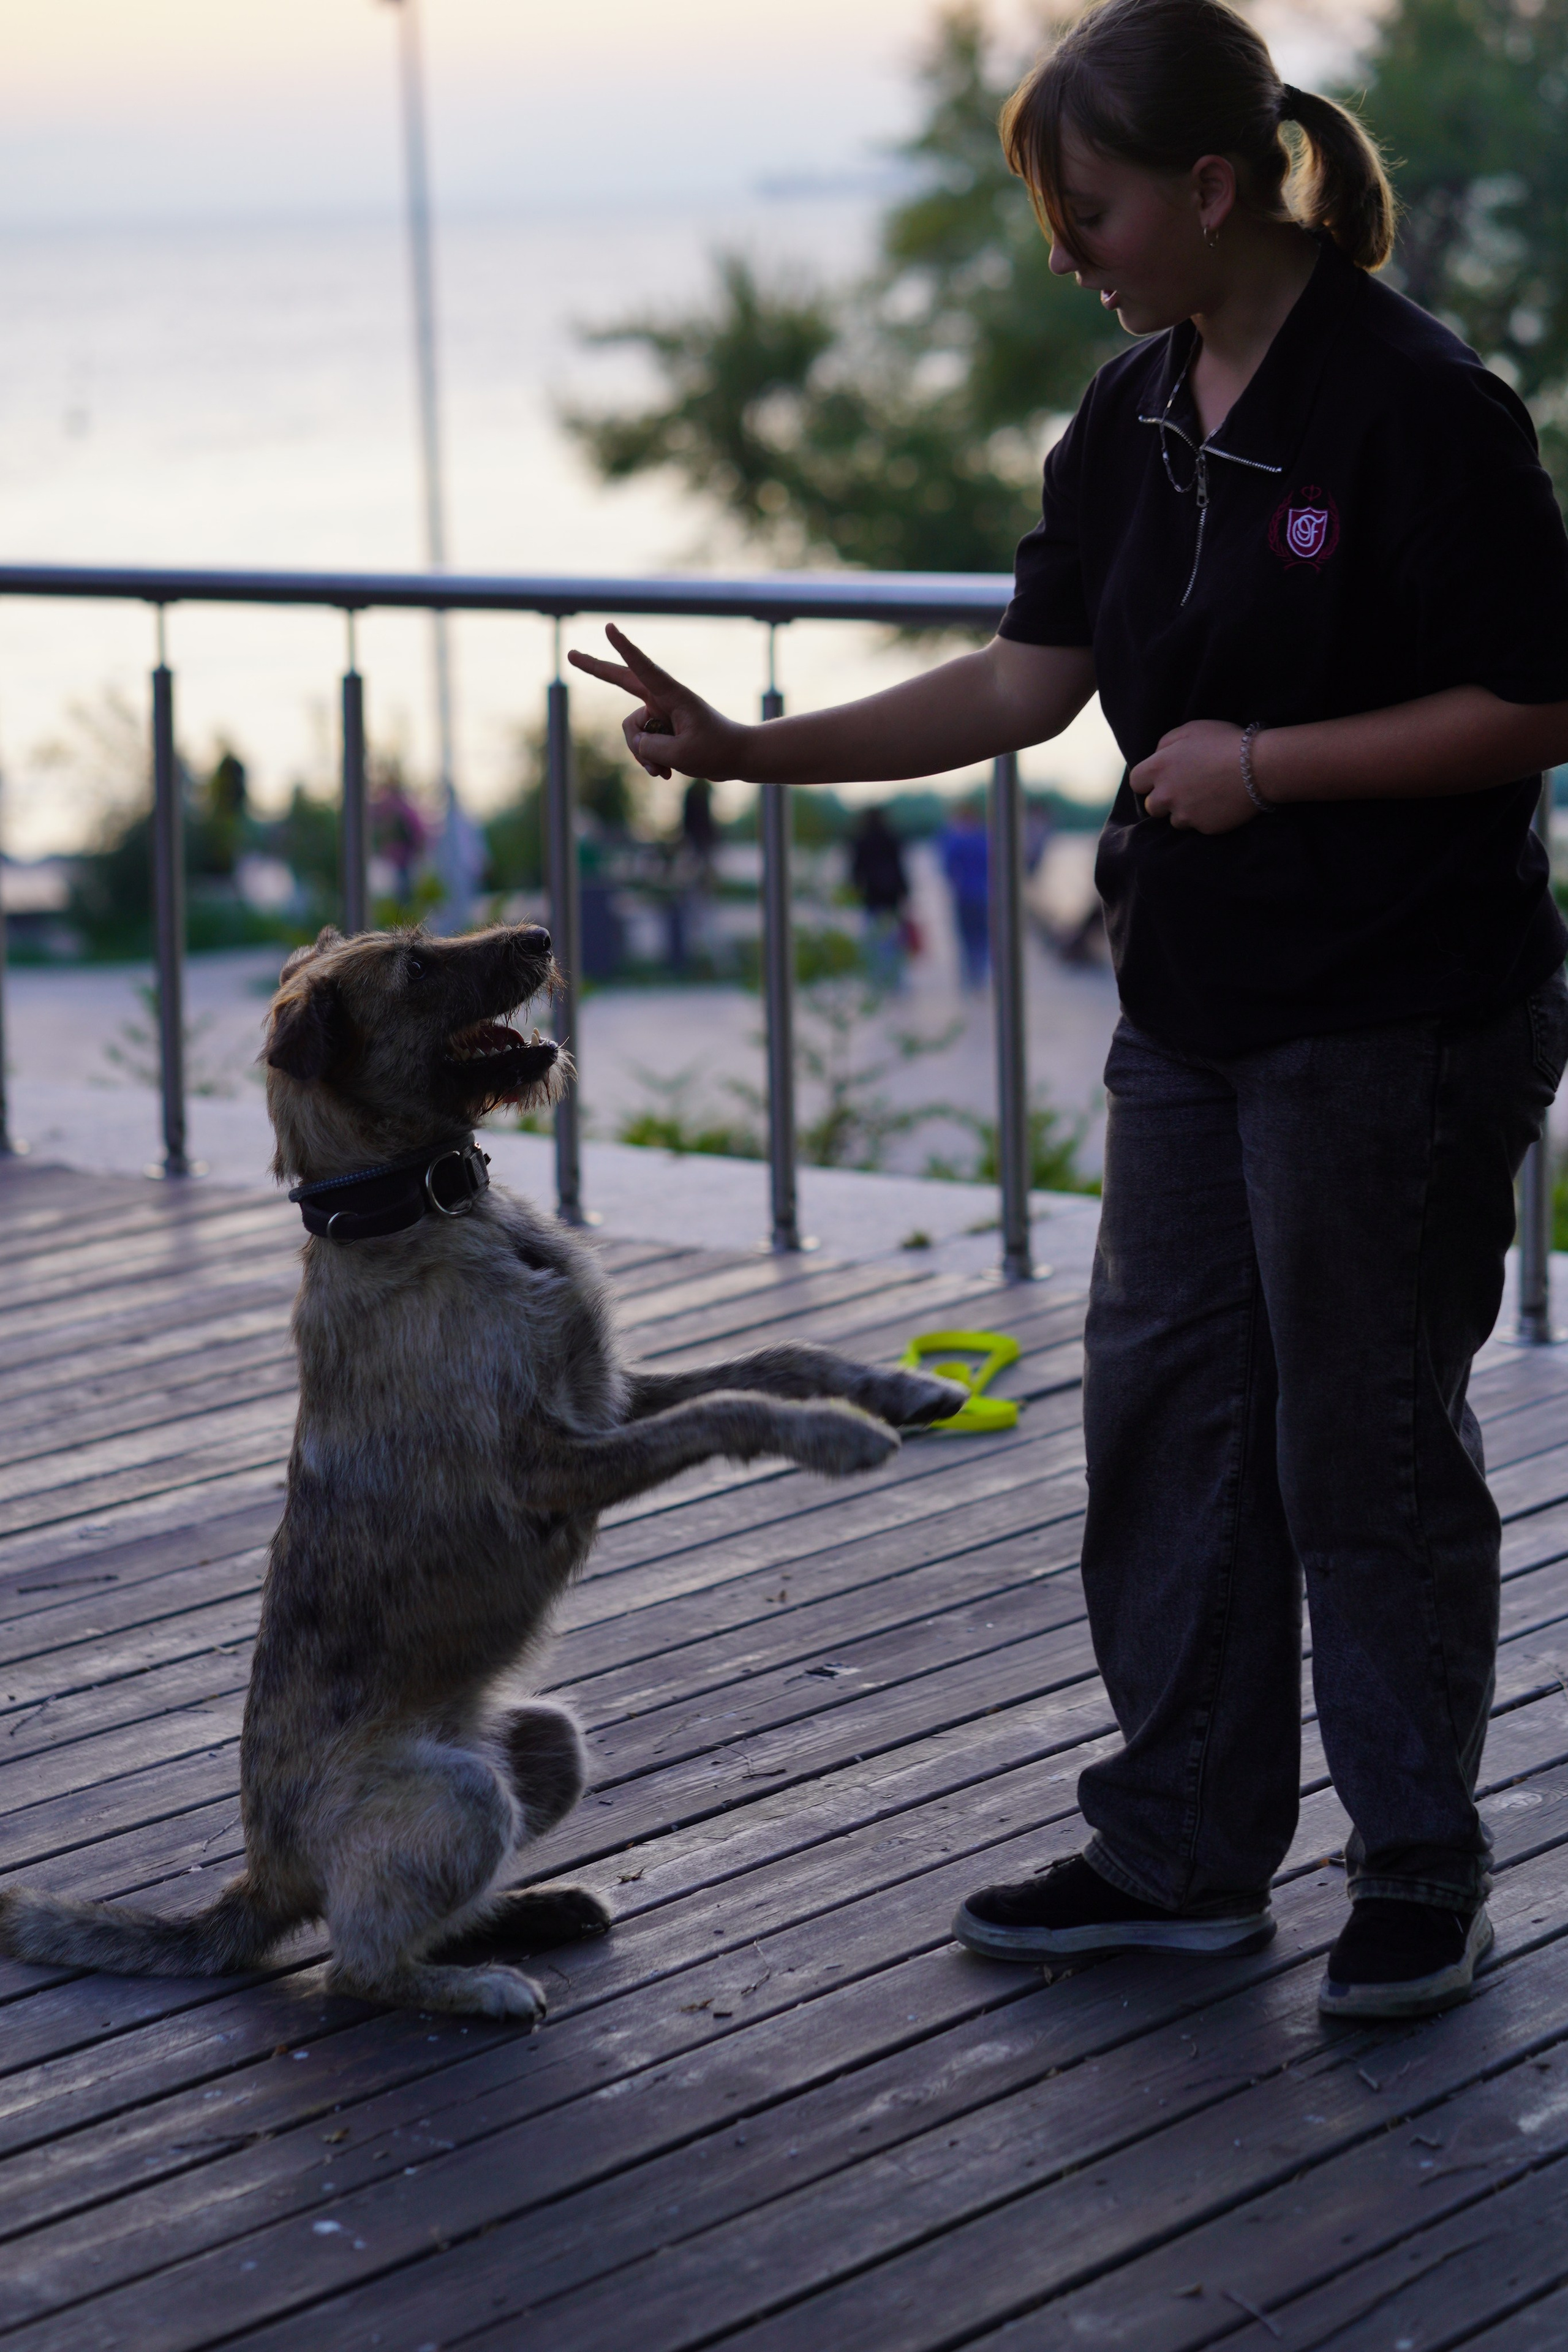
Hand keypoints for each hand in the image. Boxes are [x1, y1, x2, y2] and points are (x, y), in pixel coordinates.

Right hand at [567, 625, 746, 781]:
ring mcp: (659, 713)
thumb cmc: (717, 751)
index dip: (624, 648)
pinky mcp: (661, 728)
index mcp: (672, 695)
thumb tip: (637, 742)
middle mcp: (662, 699)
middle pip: (621, 681)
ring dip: (643, 755)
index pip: (643, 668)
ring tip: (665, 770)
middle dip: (596, 668)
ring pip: (632, 732)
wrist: (737, 758)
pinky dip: (649, 760)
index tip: (609, 628)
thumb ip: (650, 746)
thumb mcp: (680, 754)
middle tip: (571, 654)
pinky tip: (665, 773)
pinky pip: (641, 745)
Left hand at [1129, 720, 1257, 832]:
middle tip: (1184, 790)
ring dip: (1183, 811)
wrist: (1258, 766)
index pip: (1136, 782)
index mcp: (1159, 767)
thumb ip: (1166, 743)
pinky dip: (1204, 818)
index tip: (1161, 779)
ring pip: (1173, 820)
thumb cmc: (1225, 742)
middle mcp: (1166, 794)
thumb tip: (1156, 756)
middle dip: (1163, 800)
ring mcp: (1184, 813)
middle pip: (1151, 806)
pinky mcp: (1202, 827)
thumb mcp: (1191, 730)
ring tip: (1205, 796)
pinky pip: (1196, 826)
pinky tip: (1218, 803)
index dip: (1147, 781)